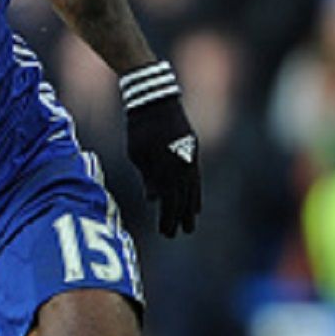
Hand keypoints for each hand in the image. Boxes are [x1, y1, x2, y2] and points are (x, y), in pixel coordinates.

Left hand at [119, 61, 201, 237]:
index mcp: (166, 168)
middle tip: (177, 234)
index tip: (166, 233)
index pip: (170, 201)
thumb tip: (153, 200)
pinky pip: (197, 178)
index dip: (168, 219)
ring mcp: (190, 158)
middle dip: (180, 218)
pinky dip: (197, 192)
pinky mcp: (194, 151)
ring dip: (192, 209)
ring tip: (191, 224)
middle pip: (183, 199)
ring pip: (194, 189)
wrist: (157, 102)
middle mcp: (182, 165)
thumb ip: (147, 178)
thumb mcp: (137, 154)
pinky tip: (197, 204)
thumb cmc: (140, 129)